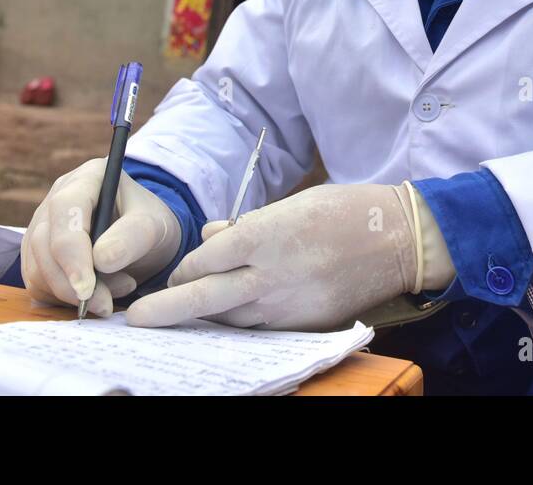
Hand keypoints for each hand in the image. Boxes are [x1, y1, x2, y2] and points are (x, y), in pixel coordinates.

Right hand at [20, 158, 182, 317]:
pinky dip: (64, 299)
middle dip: (73, 282)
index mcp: (88, 178)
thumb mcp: (155, 226)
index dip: (72, 251)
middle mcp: (57, 198)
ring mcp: (42, 226)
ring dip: (71, 293)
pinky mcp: (37, 255)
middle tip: (106, 304)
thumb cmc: (150, 225)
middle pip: (45, 243)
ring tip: (114, 292)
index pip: (66, 209)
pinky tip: (96, 295)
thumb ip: (133, 237)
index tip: (87, 288)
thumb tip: (101, 260)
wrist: (143, 240)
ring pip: (37, 268)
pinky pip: (38, 284)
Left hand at [126, 183, 425, 330]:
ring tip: (179, 318)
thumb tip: (211, 238)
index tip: (176, 273)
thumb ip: (246, 225)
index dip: (185, 268)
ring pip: (229, 317)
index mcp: (264, 235)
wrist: (398, 240)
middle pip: (203, 297)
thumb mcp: (291, 204)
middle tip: (135, 320)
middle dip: (165, 310)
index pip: (204, 259)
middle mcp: (269, 273)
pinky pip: (259, 327)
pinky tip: (228, 319)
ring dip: (203, 317)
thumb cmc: (344, 211)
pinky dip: (240, 322)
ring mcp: (287, 303)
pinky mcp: (303, 323)